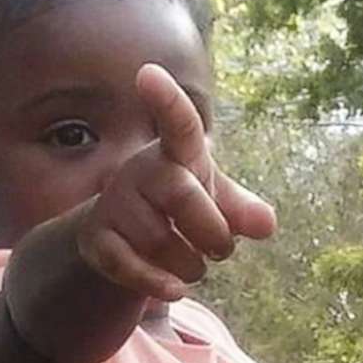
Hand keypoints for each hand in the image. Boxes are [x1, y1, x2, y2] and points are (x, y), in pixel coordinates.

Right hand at [72, 63, 278, 301]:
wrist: (122, 237)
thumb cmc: (179, 207)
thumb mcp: (216, 202)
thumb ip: (242, 209)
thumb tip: (265, 224)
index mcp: (175, 154)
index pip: (177, 124)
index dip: (166, 100)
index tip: (147, 73)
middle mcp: (141, 170)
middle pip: (183, 196)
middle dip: (213, 233)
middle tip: (220, 250)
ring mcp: (114, 203)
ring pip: (161, 239)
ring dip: (189, 265)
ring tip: (191, 266)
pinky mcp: (97, 239)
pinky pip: (128, 265)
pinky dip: (157, 282)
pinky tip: (173, 289)